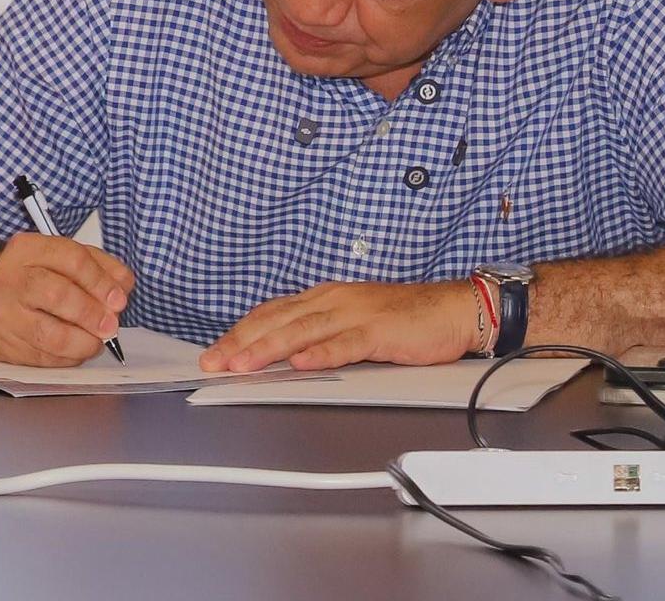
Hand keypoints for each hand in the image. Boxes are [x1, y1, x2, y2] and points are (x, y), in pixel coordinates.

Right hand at [0, 232, 134, 367]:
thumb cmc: (31, 277)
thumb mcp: (61, 258)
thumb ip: (98, 266)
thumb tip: (123, 286)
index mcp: (27, 250)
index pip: (71, 259)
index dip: (101, 281)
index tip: (119, 299)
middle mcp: (9, 279)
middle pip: (57, 294)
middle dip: (92, 313)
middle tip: (110, 325)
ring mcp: (2, 315)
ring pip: (49, 335)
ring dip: (83, 342)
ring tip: (97, 341)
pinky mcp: (3, 347)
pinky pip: (43, 359)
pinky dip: (68, 358)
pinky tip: (77, 350)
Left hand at [200, 280, 478, 372]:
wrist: (450, 310)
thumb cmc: (401, 318)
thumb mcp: (350, 321)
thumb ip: (318, 335)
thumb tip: (281, 357)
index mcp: (322, 298)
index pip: (270, 314)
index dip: (240, 333)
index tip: (214, 353)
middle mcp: (333, 301)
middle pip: (277, 321)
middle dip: (242, 343)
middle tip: (214, 363)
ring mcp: (355, 314)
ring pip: (303, 331)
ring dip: (269, 349)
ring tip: (243, 365)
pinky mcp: (379, 331)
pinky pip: (345, 343)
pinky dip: (321, 354)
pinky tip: (301, 364)